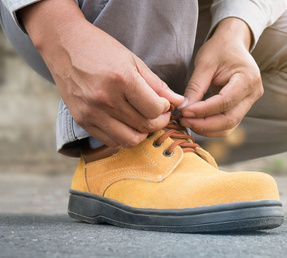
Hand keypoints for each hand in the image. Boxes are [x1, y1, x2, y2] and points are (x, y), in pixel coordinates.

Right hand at [20, 0, 183, 147]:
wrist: (64, 45)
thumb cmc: (101, 49)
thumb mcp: (133, 61)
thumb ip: (157, 84)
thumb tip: (179, 101)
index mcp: (121, 79)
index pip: (154, 109)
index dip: (165, 109)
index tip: (164, 104)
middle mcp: (105, 99)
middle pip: (145, 126)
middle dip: (159, 122)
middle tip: (159, 114)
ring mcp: (92, 112)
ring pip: (130, 140)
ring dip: (142, 133)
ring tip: (143, 120)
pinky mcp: (82, 120)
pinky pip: (111, 141)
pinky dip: (123, 136)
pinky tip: (125, 123)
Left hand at [179, 18, 262, 136]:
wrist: (233, 43)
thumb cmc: (220, 49)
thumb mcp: (205, 63)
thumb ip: (195, 87)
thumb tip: (184, 108)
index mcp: (248, 78)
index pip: (225, 101)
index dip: (204, 110)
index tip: (185, 112)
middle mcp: (253, 93)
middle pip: (230, 119)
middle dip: (205, 124)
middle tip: (184, 121)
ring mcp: (250, 102)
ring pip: (229, 125)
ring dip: (207, 128)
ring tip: (188, 122)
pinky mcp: (242, 107)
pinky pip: (228, 123)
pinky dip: (212, 126)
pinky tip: (197, 122)